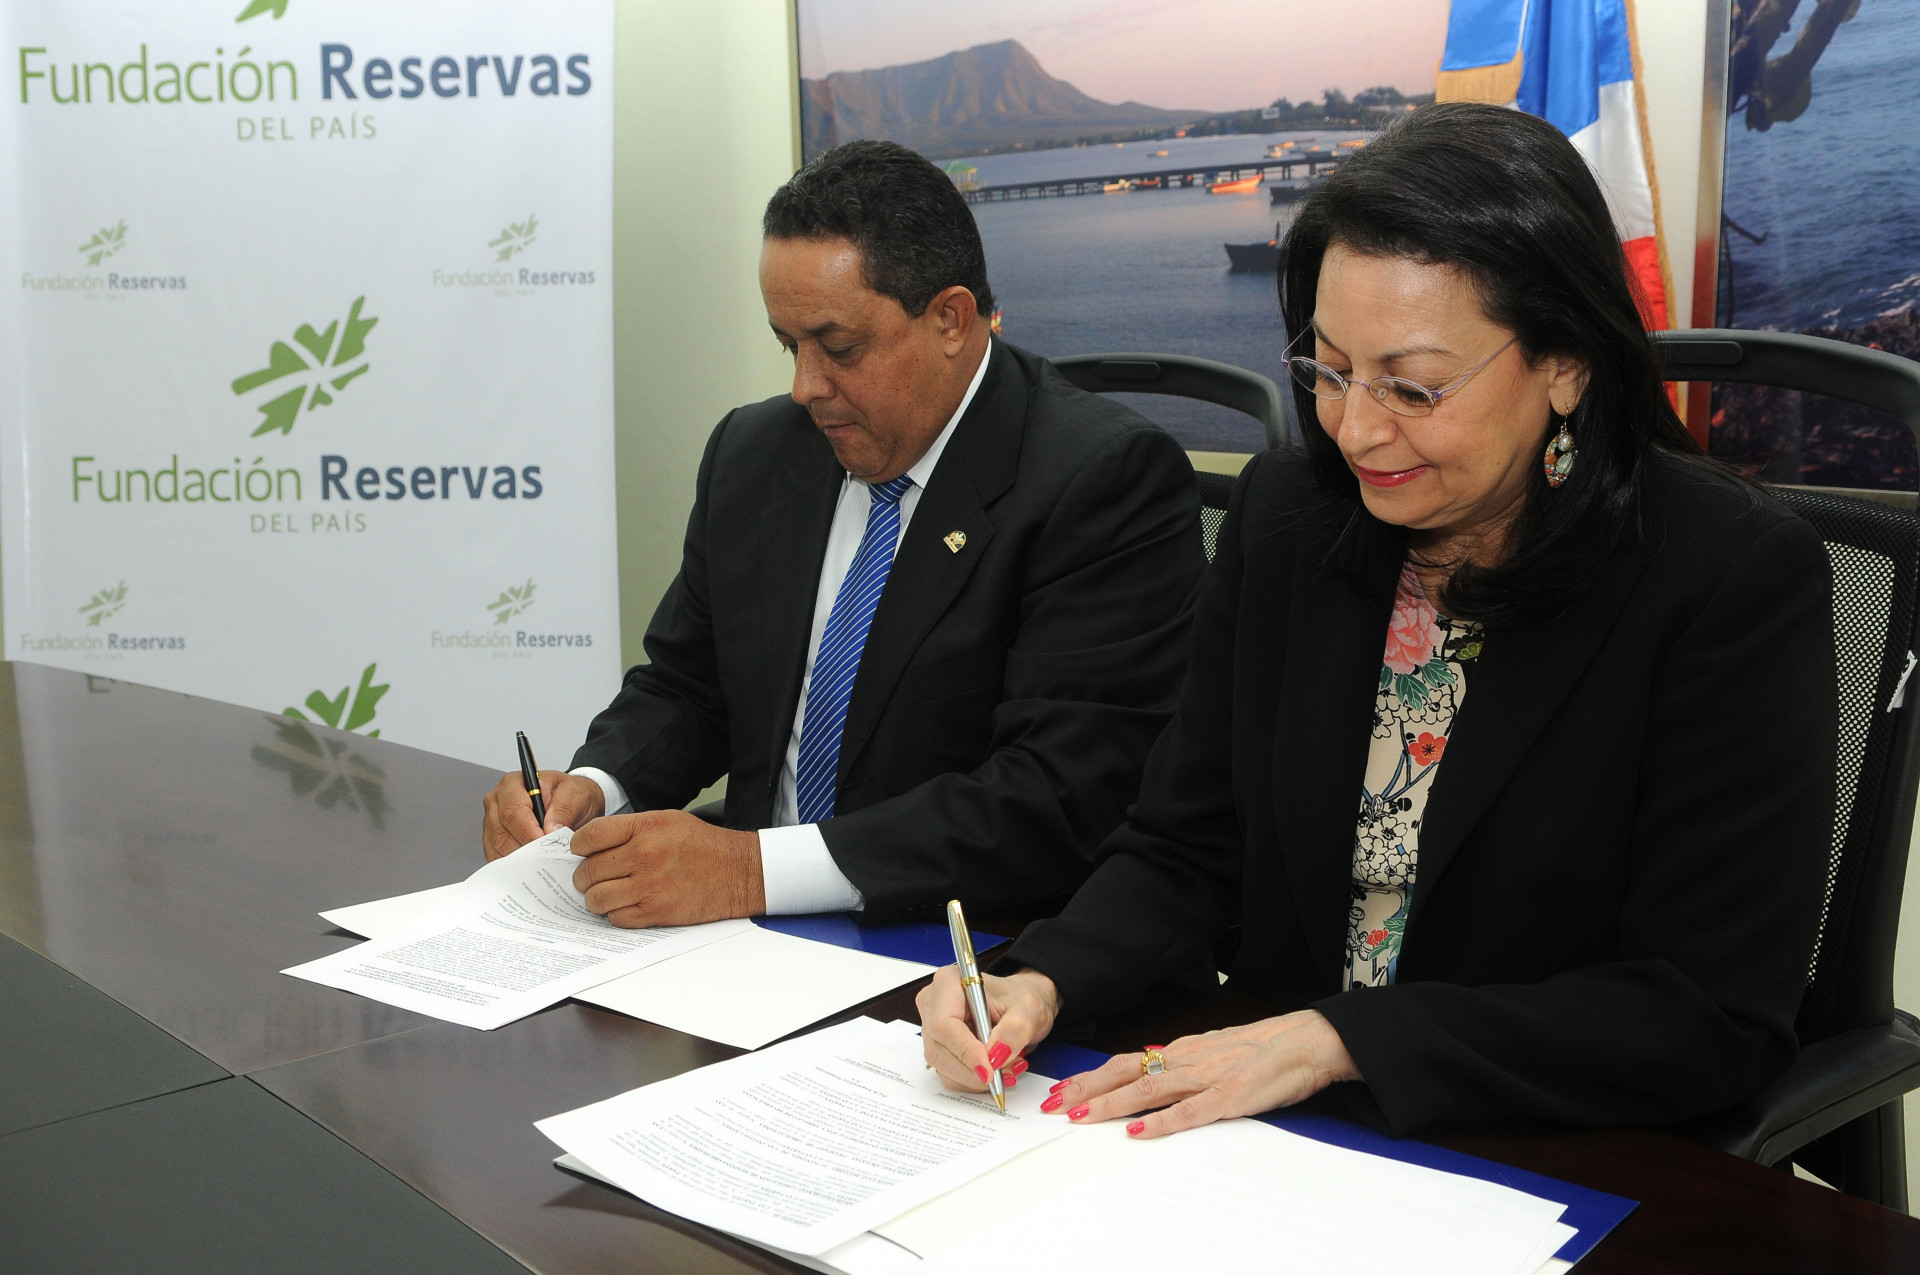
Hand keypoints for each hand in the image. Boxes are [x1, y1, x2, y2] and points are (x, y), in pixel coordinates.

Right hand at [481, 770, 604, 859]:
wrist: (571, 802)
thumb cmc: (569, 795)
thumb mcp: (575, 794)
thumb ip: (564, 810)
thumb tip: (550, 830)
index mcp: (513, 784)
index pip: (512, 812)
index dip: (527, 832)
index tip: (544, 845)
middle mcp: (497, 802)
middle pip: (501, 833)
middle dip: (523, 850)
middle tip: (544, 859)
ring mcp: (492, 822)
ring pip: (496, 847)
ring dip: (518, 860)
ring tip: (540, 865)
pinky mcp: (493, 839)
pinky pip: (496, 856)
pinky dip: (513, 866)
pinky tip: (530, 868)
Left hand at [569, 809, 764, 926]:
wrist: (737, 872)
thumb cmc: (703, 845)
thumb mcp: (667, 820)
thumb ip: (631, 829)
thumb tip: (594, 843)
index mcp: (646, 827)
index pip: (590, 837)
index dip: (578, 846)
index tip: (581, 851)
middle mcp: (645, 855)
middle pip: (589, 870)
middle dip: (584, 876)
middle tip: (590, 877)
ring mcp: (649, 886)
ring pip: (597, 899)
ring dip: (595, 898)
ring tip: (604, 894)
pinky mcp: (657, 912)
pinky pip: (617, 918)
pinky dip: (615, 913)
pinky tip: (624, 905)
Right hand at [918, 967, 1060, 1094]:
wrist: (1020, 1004)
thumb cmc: (1020, 997)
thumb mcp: (1028, 1008)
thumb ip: (1014, 1030)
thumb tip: (996, 1056)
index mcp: (948, 982)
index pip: (945, 1025)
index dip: (966, 1051)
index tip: (990, 1070)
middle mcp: (934, 1004)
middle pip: (939, 1050)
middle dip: (974, 1070)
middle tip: (1007, 1072)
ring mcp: (933, 1028)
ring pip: (944, 1067)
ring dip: (977, 1077)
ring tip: (1008, 1067)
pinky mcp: (939, 1047)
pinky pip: (950, 1074)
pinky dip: (975, 1079)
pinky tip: (997, 1068)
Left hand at [1042, 1011, 1360, 1138]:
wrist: (1305, 1041)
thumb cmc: (1262, 1049)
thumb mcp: (1214, 1051)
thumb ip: (1183, 1064)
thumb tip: (1150, 1071)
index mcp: (1182, 1051)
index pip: (1126, 1063)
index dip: (1091, 1077)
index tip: (1062, 1091)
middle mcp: (1186, 1060)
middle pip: (1125, 1073)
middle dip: (1085, 1090)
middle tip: (1053, 1106)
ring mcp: (1206, 1078)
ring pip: (1147, 1091)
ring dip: (1110, 1105)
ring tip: (1080, 1118)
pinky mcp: (1229, 1097)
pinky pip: (1189, 1112)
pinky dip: (1161, 1122)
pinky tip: (1138, 1132)